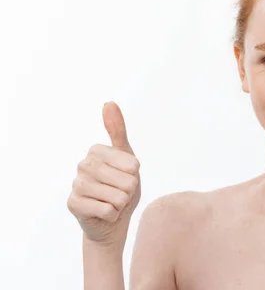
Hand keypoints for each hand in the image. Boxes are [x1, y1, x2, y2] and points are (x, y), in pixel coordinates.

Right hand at [67, 101, 141, 249]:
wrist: (112, 220)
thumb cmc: (122, 187)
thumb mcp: (127, 158)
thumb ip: (118, 130)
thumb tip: (109, 102)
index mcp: (96, 151)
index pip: (133, 164)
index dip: (134, 175)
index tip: (124, 177)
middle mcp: (82, 164)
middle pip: (126, 180)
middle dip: (128, 191)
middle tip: (119, 193)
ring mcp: (76, 184)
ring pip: (118, 197)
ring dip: (120, 204)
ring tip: (112, 203)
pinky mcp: (73, 204)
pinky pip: (108, 211)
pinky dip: (112, 215)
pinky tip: (104, 214)